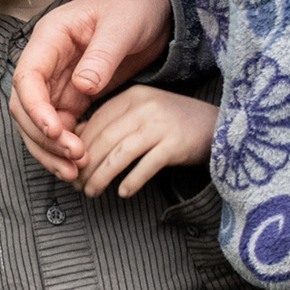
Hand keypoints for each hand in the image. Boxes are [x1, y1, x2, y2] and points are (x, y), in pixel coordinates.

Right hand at [8, 0, 172, 179]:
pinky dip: (64, 146)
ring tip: (75, 170)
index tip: (56, 132)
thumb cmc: (136, 7)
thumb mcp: (123, 26)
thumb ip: (102, 55)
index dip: (35, 108)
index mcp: (51, 37)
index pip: (26, 77)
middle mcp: (47, 61)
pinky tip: (82, 161)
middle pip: (25, 106)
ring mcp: (58, 80)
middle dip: (43, 137)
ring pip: (37, 122)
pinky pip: (59, 126)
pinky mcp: (73, 96)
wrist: (154, 10)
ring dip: (50, 149)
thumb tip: (83, 86)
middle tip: (73, 158)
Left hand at [76, 86, 213, 196]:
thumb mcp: (143, 113)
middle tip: (77, 185)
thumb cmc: (175, 124)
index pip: (95, 122)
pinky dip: (131, 181)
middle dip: (86, 166)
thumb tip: (77, 139)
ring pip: (120, 154)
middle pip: (104, 139)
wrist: (219, 127)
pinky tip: (123, 193)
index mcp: (133, 96)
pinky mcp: (175, 144)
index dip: (79, 148)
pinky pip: (146, 166)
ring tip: (92, 192)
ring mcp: (160, 125)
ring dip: (101, 176)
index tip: (70, 168)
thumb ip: (114, 121)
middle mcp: (145, 107)